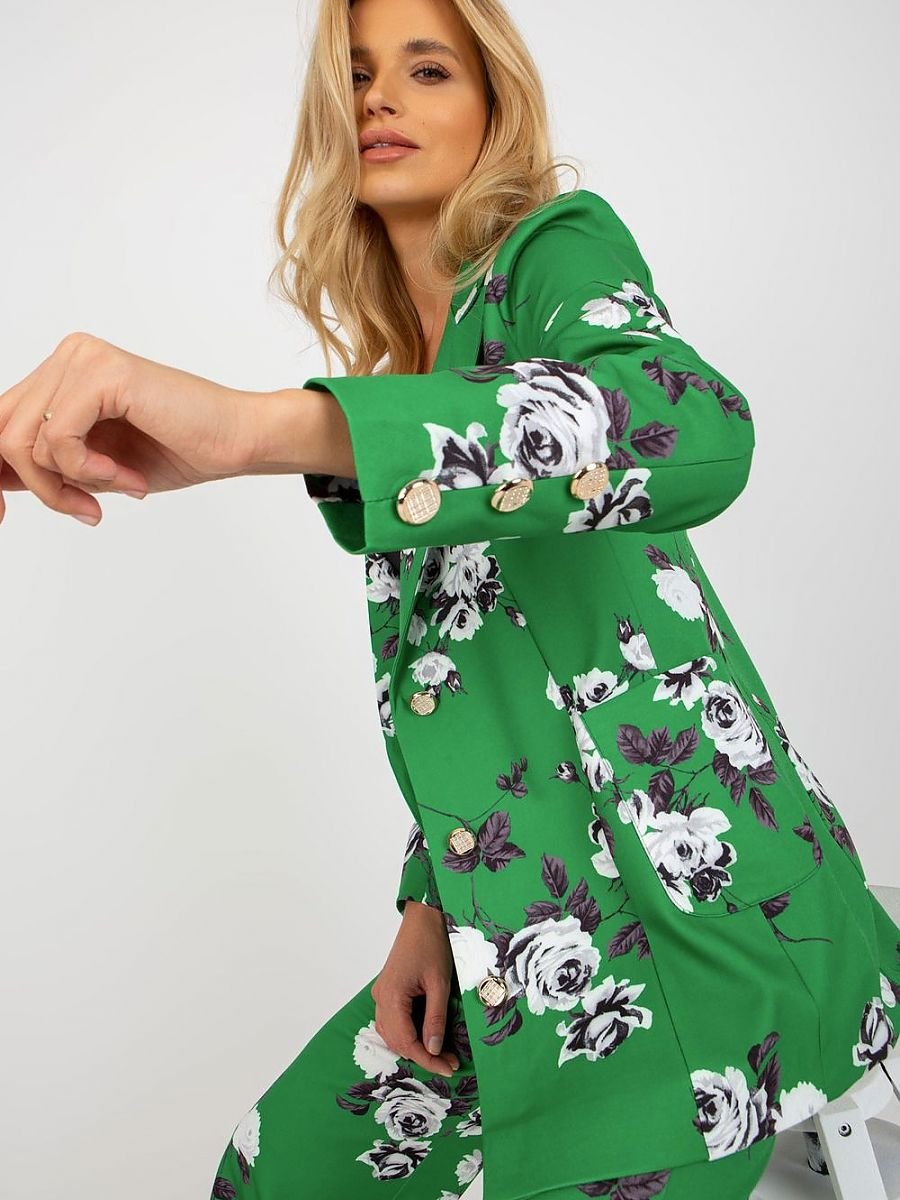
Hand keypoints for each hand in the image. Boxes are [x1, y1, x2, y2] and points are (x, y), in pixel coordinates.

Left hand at [0, 331, 257, 524]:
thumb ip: (46, 465)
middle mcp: (69, 356)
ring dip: (69, 483)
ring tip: (118, 486)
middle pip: (3, 431)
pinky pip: (57, 438)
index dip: (4, 470)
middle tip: (84, 510)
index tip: (30, 509)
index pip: (2, 421)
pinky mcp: (102, 373)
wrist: (237, 439)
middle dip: (40, 485)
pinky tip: (125, 474)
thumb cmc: (180, 449)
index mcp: (64, 372)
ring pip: (23, 439)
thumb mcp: (95, 467)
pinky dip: (88, 470)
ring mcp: (83, 359)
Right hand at [371, 900, 460, 1078]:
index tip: (448, 1068)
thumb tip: (435, 1049)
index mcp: (391, 996)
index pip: (406, 1041)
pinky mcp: (387, 990)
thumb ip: (436, 1018)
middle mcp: (381, 998)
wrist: (422, 918)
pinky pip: (393, 1021)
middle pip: (396, 1041)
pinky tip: (425, 1036)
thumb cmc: (432, 944)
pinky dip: (407, 1033)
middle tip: (449, 1063)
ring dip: (414, 1047)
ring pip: (392, 1034)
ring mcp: (382, 994)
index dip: (427, 1059)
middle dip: (422, 1056)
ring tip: (440, 1053)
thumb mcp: (439, 983)